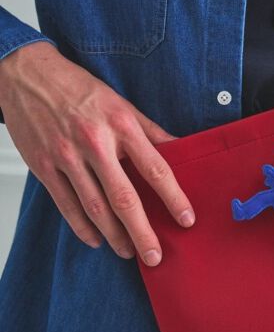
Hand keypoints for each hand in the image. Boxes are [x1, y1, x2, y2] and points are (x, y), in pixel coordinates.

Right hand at [0, 41, 194, 265]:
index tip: (186, 219)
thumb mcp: (122, 104)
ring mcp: (67, 157)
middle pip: (124, 197)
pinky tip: (96, 239)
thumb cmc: (80, 89)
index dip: (174, 197)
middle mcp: (95, 143)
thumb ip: (151, 131)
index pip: (155, 169)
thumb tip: (179, 149)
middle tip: (155, 255)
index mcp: (121, 125)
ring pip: (95, 207)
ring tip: (129, 252)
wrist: (29, 76)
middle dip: (142, 232)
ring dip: (114, 235)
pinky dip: (82, 227)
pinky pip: (66, 205)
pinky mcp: (45, 167)